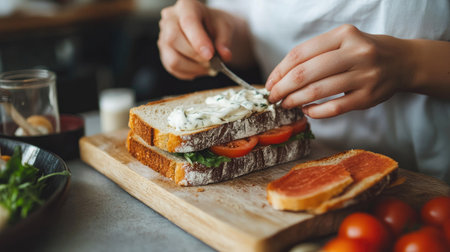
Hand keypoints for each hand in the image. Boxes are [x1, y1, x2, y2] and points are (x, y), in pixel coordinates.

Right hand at [158, 0, 234, 79]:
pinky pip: (172, 68)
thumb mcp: (224, 28)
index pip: (188, 22)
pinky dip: (189, 73)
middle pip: (173, 40)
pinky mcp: (163, 53)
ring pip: (172, 59)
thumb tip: (224, 55)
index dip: (198, 40)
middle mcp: (169, 19)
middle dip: (195, 56)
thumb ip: (224, 41)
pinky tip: (199, 69)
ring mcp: (163, 37)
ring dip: (193, 68)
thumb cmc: (214, 25)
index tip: (210, 55)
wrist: (208, 30)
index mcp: (186, 6)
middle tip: (211, 62)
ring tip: (208, 67)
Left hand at [265, 24, 415, 117]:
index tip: (270, 83)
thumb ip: (315, 53)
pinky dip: (315, 111)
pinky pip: (334, 108)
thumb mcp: (342, 41)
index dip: (279, 71)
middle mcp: (355, 53)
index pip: (300, 54)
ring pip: (318, 91)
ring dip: (295, 100)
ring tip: (285, 104)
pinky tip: (307, 111)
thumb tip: (280, 76)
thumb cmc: (363, 52)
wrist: (402, 62)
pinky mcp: (368, 97)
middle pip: (306, 73)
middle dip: (283, 88)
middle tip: (273, 97)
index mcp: (343, 35)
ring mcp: (364, 76)